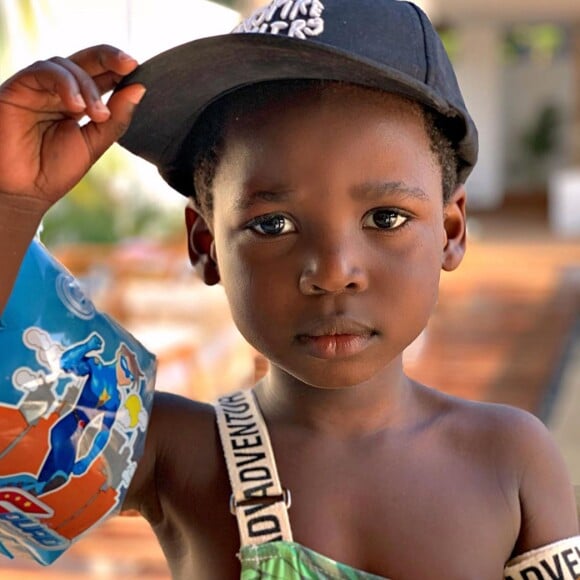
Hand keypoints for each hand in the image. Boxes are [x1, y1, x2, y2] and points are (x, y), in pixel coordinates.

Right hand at [0, 44, 144, 212]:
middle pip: (84, 60)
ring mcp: (37, 88)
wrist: (24, 191)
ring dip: (87, 85)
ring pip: (66, 65)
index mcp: (76, 103)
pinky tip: (78, 107)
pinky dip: (65, 84)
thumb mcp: (94, 144)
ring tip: (98, 115)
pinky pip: (43, 71)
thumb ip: (116, 119)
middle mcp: (56, 91)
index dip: (118, 69)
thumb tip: (140, 89)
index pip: (100, 76)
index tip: (139, 70)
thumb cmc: (55, 171)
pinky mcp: (18, 88)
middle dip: (109, 58)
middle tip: (130, 65)